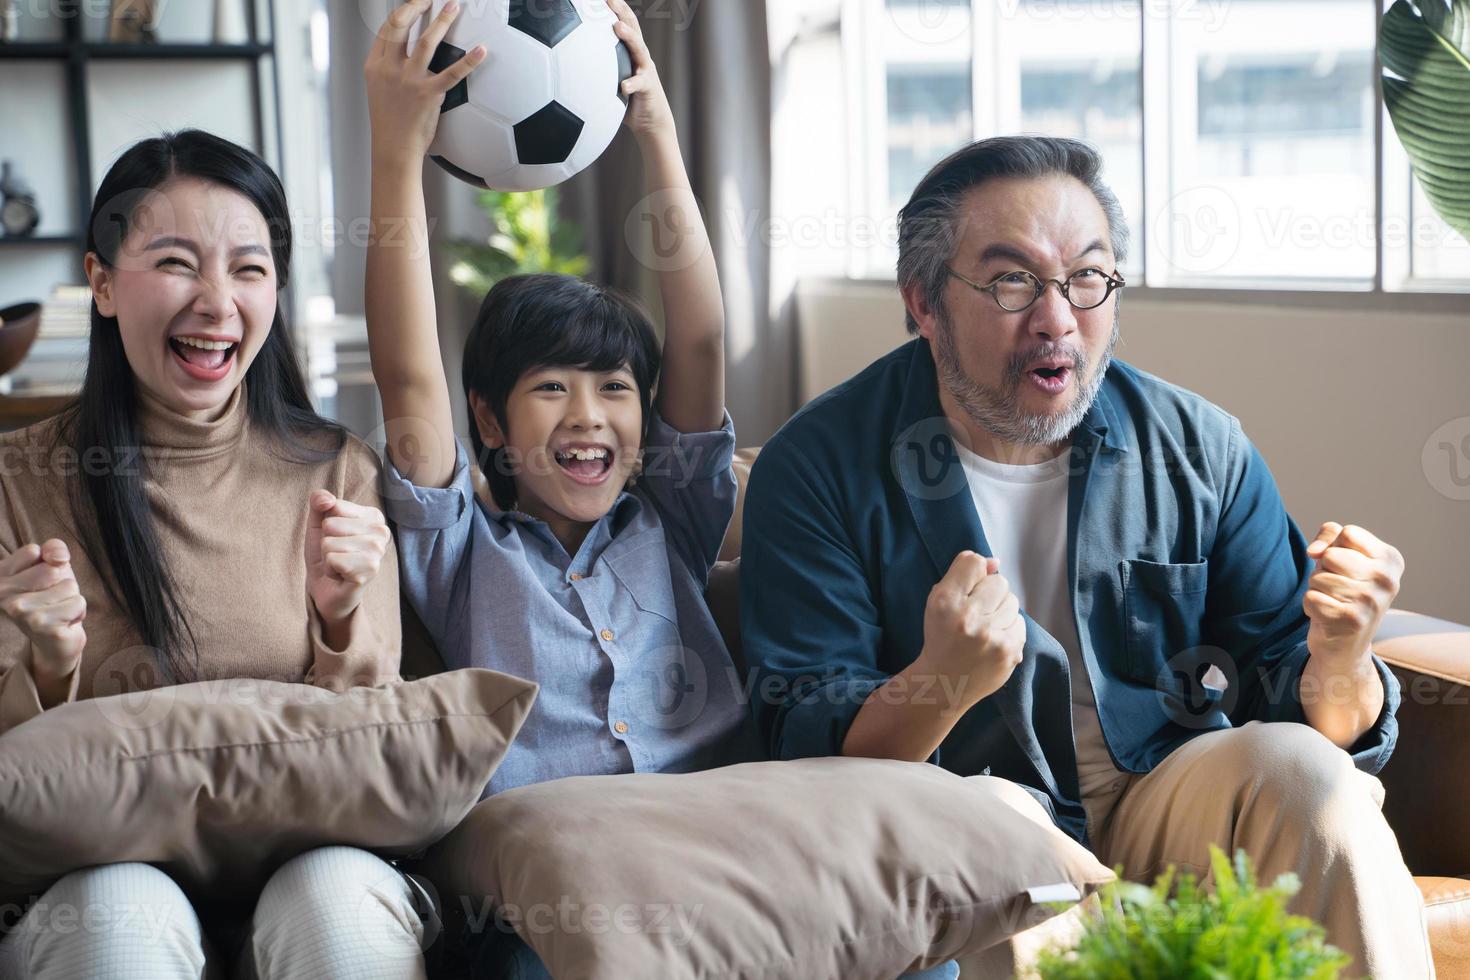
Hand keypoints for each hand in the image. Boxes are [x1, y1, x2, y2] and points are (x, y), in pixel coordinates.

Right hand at [0, 540, 86, 682]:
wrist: (55, 641)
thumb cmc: (53, 598)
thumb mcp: (52, 566)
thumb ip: (53, 549)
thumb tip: (58, 557)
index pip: (32, 550)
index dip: (48, 562)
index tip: (41, 580)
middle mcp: (2, 594)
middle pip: (53, 569)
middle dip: (63, 582)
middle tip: (53, 599)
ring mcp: (20, 611)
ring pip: (69, 586)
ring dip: (72, 598)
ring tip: (58, 611)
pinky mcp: (42, 626)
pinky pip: (78, 603)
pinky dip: (78, 612)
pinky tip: (63, 622)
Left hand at [306, 491, 391, 627]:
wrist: (328, 590)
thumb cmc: (327, 554)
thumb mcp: (318, 525)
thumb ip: (319, 503)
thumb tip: (325, 498)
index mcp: (373, 516)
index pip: (335, 506)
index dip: (326, 524)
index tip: (336, 538)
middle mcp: (382, 531)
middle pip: (331, 525)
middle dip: (325, 542)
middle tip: (337, 554)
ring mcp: (378, 552)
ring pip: (329, 543)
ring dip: (327, 558)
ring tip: (338, 566)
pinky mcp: (370, 571)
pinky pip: (332, 560)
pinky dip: (330, 570)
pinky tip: (341, 575)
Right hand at [365, 0, 485, 165]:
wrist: (393, 148)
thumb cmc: (390, 122)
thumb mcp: (379, 89)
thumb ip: (388, 68)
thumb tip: (402, 52)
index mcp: (375, 65)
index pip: (386, 29)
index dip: (402, 11)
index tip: (414, 3)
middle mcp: (389, 69)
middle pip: (401, 25)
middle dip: (416, 6)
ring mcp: (409, 80)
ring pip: (426, 41)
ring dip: (442, 21)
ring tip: (454, 7)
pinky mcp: (429, 94)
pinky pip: (453, 73)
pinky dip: (469, 61)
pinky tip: (481, 50)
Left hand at [607, 0, 674, 142]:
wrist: (650, 120)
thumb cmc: (625, 99)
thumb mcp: (609, 80)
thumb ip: (594, 69)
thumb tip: (562, 65)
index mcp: (629, 51)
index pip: (622, 22)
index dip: (613, 8)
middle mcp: (639, 55)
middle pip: (633, 27)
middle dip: (622, 11)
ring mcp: (645, 69)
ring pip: (639, 49)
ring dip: (629, 37)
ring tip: (618, 27)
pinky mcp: (648, 87)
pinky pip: (639, 84)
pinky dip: (631, 84)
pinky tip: (623, 86)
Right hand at [916, 551, 1025, 709]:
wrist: (944, 684)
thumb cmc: (942, 637)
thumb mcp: (938, 601)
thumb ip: (964, 574)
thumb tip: (995, 562)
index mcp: (945, 602)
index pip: (973, 563)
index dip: (974, 572)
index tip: (968, 588)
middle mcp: (968, 618)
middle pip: (999, 581)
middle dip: (990, 593)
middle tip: (976, 612)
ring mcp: (991, 638)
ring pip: (1012, 602)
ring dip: (1001, 611)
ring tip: (985, 628)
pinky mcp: (1009, 653)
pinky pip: (1020, 623)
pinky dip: (1009, 628)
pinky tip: (994, 640)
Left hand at [1303, 522, 1403, 667]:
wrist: (1346, 644)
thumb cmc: (1342, 590)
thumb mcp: (1342, 555)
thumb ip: (1330, 535)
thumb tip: (1314, 552)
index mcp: (1391, 559)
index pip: (1348, 533)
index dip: (1334, 546)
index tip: (1343, 565)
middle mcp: (1388, 580)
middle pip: (1331, 555)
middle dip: (1323, 570)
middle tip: (1336, 587)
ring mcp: (1372, 601)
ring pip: (1318, 577)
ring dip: (1316, 589)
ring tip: (1333, 602)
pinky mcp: (1352, 621)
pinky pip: (1311, 597)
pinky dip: (1310, 606)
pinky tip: (1327, 616)